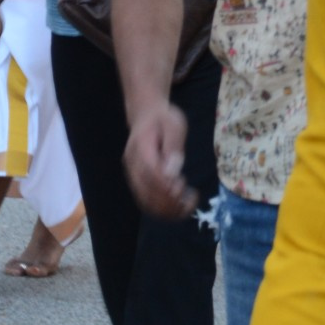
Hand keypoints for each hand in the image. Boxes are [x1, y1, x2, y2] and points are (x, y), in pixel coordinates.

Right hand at [123, 103, 194, 219]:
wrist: (146, 116)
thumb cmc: (163, 119)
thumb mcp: (174, 125)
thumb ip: (174, 146)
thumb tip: (174, 170)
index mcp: (140, 149)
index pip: (151, 174)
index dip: (167, 186)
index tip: (184, 186)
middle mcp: (132, 165)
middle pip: (147, 193)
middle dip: (171, 201)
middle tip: (191, 197)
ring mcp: (133, 175)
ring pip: (146, 202)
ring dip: (168, 209)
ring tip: (189, 204)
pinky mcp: (137, 182)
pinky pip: (147, 202)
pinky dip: (164, 208)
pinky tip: (180, 204)